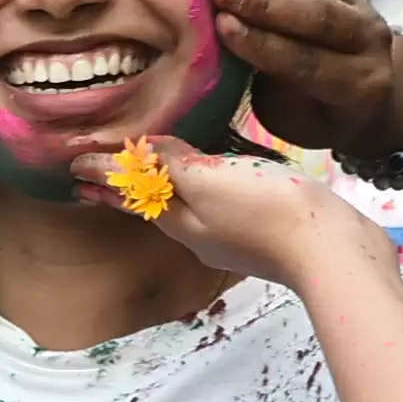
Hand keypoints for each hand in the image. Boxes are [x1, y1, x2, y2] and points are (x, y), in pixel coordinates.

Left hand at [71, 137, 393, 287]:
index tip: (71, 165)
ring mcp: (233, 232)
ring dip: (160, 184)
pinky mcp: (264, 224)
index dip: (102, 177)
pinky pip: (218, 198)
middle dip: (124, 185)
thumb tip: (141, 150)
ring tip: (149, 164)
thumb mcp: (210, 181)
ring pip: (184, 202)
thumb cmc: (267, 213)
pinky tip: (216, 170)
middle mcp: (199, 231)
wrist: (331, 251)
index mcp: (179, 221)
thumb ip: (172, 165)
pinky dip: (201, 182)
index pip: (129, 195)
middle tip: (96, 171)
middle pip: (152, 203)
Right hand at [211, 0, 402, 153]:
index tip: (223, 26)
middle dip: (264, 0)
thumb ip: (270, 84)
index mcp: (359, 86)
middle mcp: (369, 42)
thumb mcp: (294, 118)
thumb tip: (221, 50)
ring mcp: (361, 5)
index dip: (265, 44)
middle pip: (318, 15)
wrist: (369, 96)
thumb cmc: (318, 115)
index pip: (310, 62)